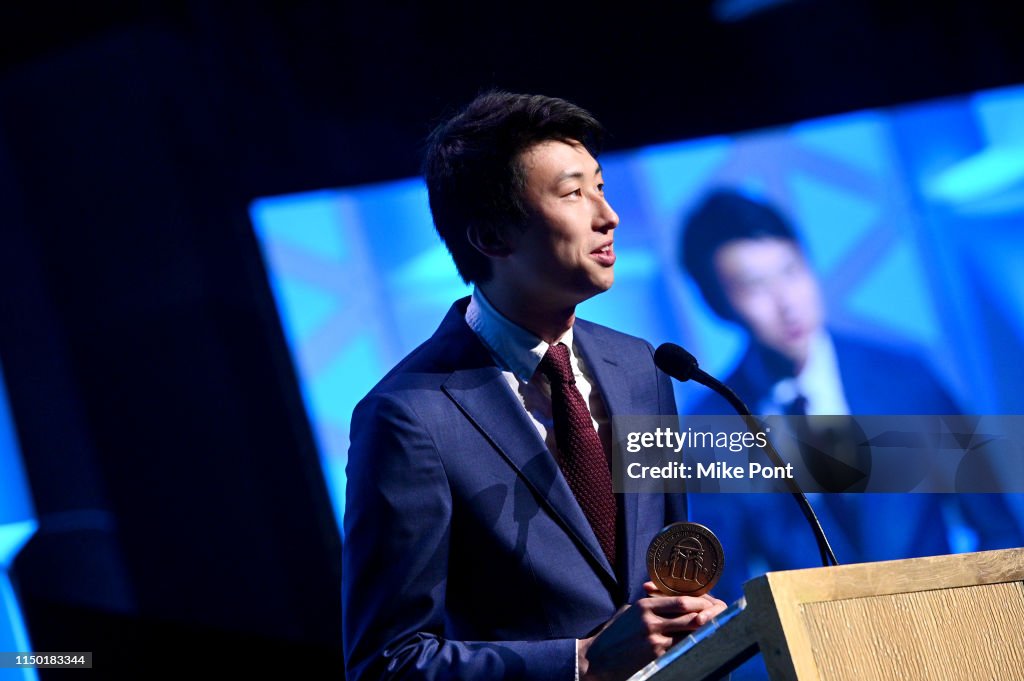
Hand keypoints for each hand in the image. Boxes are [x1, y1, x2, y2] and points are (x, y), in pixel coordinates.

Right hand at [578, 585, 727, 680]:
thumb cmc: (613, 635)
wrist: (596, 660)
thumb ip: (650, 606)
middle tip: (722, 614)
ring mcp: (654, 639)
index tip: (710, 604)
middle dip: (709, 614)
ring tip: (716, 628)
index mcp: (644, 605)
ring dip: (704, 630)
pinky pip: (681, 648)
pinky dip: (692, 645)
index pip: (681, 600)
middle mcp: (650, 620)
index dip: (701, 602)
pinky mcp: (655, 656)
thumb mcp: (629, 612)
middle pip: (690, 614)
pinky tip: (701, 643)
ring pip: (689, 632)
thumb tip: (675, 604)